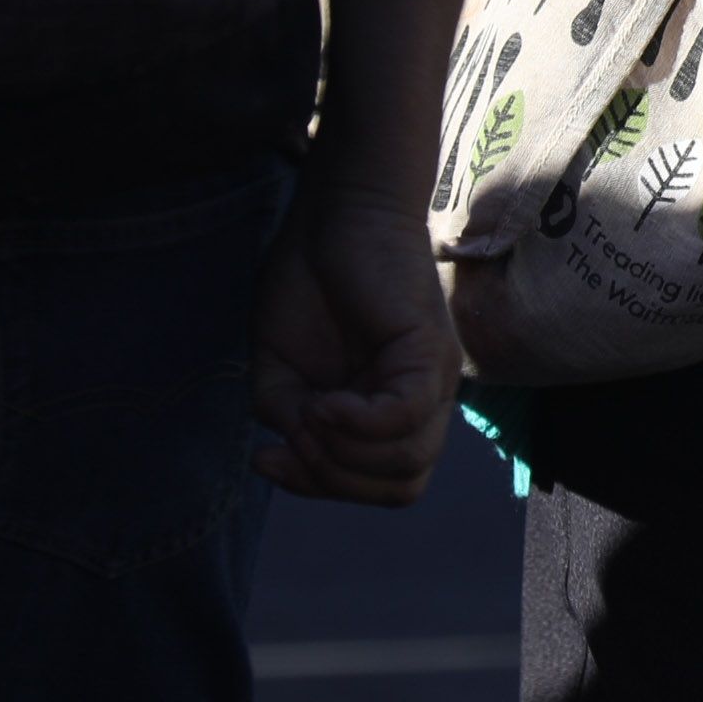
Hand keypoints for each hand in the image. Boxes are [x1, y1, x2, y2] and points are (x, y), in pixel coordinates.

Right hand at [249, 188, 459, 505]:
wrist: (333, 214)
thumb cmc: (309, 283)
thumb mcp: (280, 371)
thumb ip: (290, 421)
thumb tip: (296, 456)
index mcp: (392, 410)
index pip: (380, 485)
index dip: (324, 486)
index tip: (268, 459)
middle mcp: (422, 400)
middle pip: (399, 485)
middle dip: (333, 481)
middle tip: (287, 443)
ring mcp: (433, 378)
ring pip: (409, 464)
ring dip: (344, 456)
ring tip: (308, 414)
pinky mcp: (430, 351)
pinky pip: (406, 417)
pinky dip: (358, 424)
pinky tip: (322, 402)